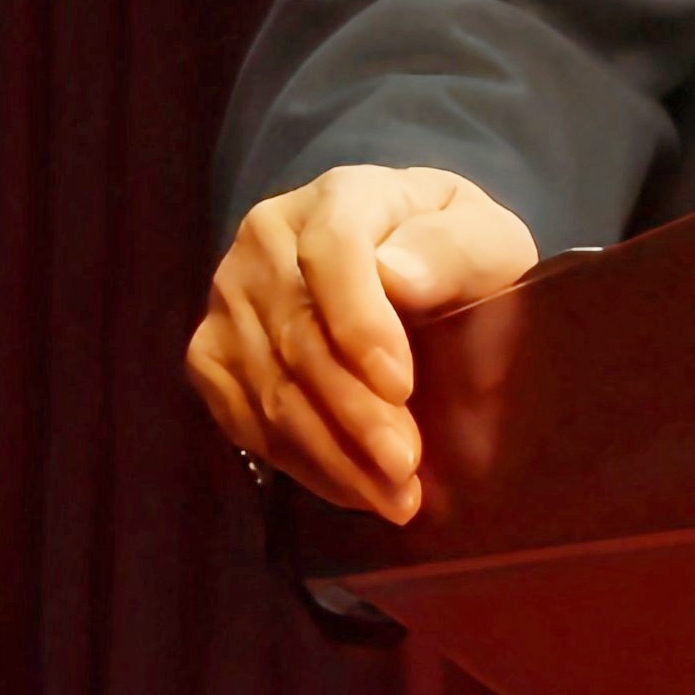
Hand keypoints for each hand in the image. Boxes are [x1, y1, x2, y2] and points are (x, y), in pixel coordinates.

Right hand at [185, 164, 537, 522]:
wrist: (401, 264)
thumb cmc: (448, 253)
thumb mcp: (483, 238)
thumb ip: (454, 249)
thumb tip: (397, 275)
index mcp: (339, 196)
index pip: (333, 252)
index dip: (361, 323)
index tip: (402, 387)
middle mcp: (266, 239)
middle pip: (298, 336)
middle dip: (355, 414)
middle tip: (406, 469)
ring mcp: (228, 298)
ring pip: (270, 389)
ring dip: (332, 454)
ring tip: (392, 497)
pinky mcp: (211, 353)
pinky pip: (246, 419)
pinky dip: (301, 462)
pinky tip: (350, 487)